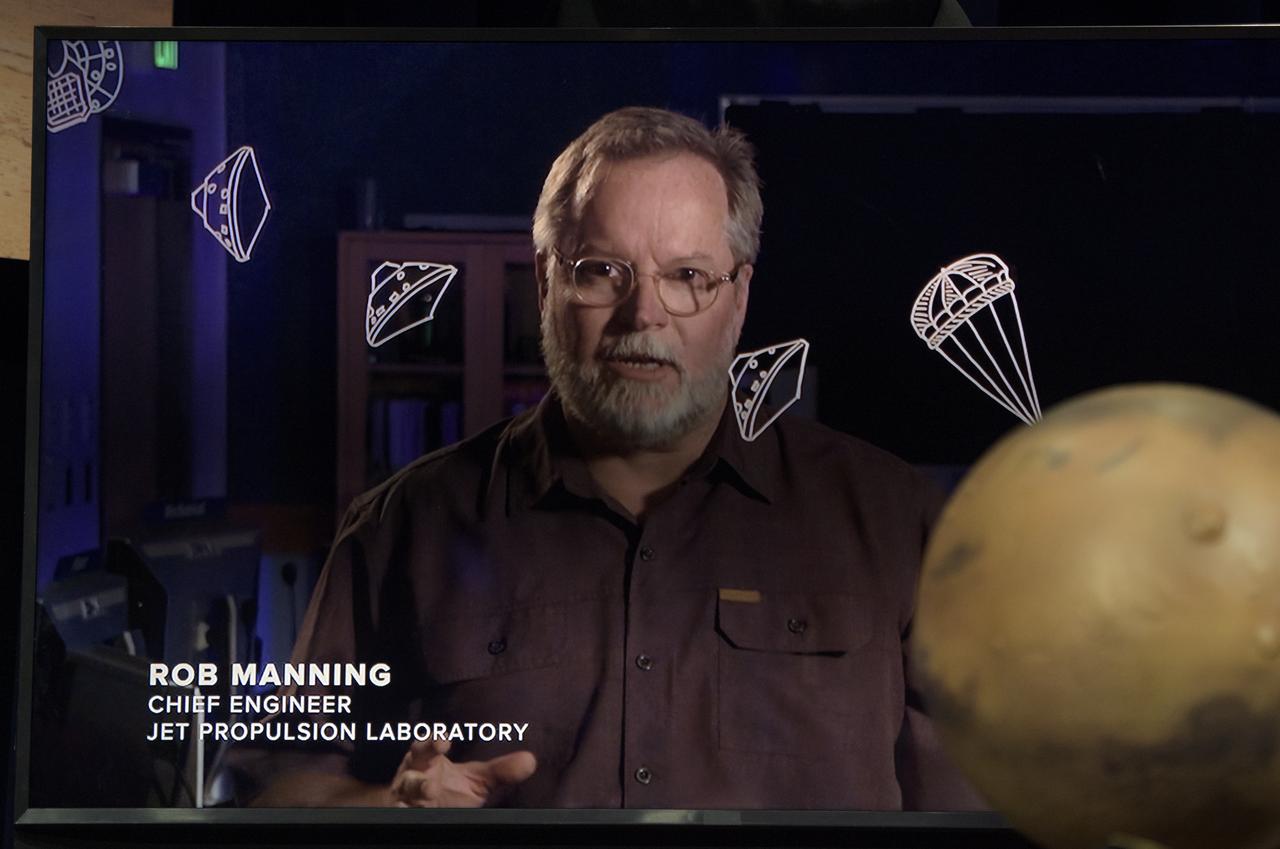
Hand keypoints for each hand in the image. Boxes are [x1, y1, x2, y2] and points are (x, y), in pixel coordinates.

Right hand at [389, 738, 536, 806]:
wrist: (420, 808)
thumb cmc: (450, 789)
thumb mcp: (475, 781)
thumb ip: (500, 772)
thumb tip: (530, 761)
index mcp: (427, 760)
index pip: (425, 746)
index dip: (432, 742)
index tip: (444, 743)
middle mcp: (412, 776)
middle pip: (410, 774)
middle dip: (420, 778)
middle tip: (434, 784)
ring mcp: (404, 797)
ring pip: (403, 794)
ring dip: (413, 796)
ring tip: (426, 797)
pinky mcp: (401, 812)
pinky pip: (397, 811)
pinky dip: (401, 811)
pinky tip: (405, 812)